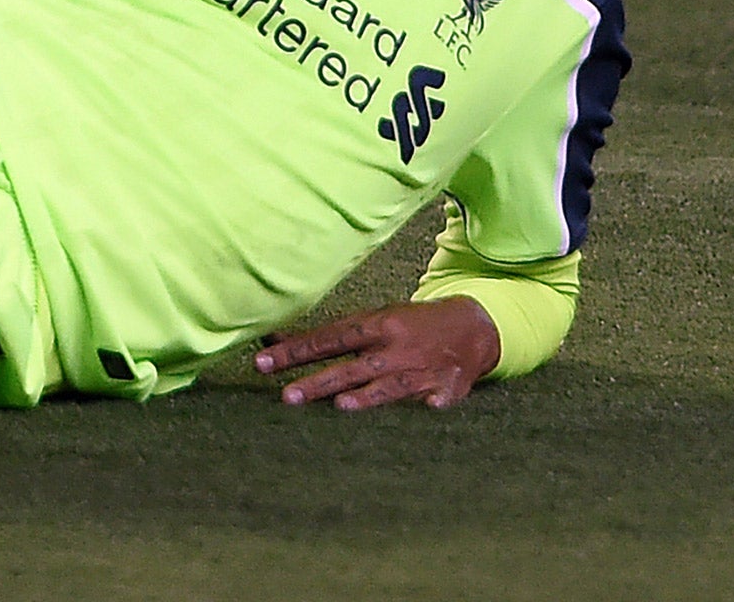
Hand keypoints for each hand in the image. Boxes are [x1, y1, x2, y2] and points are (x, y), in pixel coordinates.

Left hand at [252, 298, 499, 410]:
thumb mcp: (368, 322)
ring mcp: (422, 369)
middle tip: (287, 395)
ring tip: (341, 407)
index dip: (295, 350)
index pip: (327, 339)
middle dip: (319, 382)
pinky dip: (432, 405)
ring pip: (390, 386)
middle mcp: (395, 347)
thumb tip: (269, 338)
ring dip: (367, 396)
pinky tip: (426, 409)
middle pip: (351, 366)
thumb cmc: (406, 327)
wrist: (471, 327)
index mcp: (374, 326)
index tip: (262, 362)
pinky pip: (439, 399)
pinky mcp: (449, 388)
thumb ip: (324, 336)